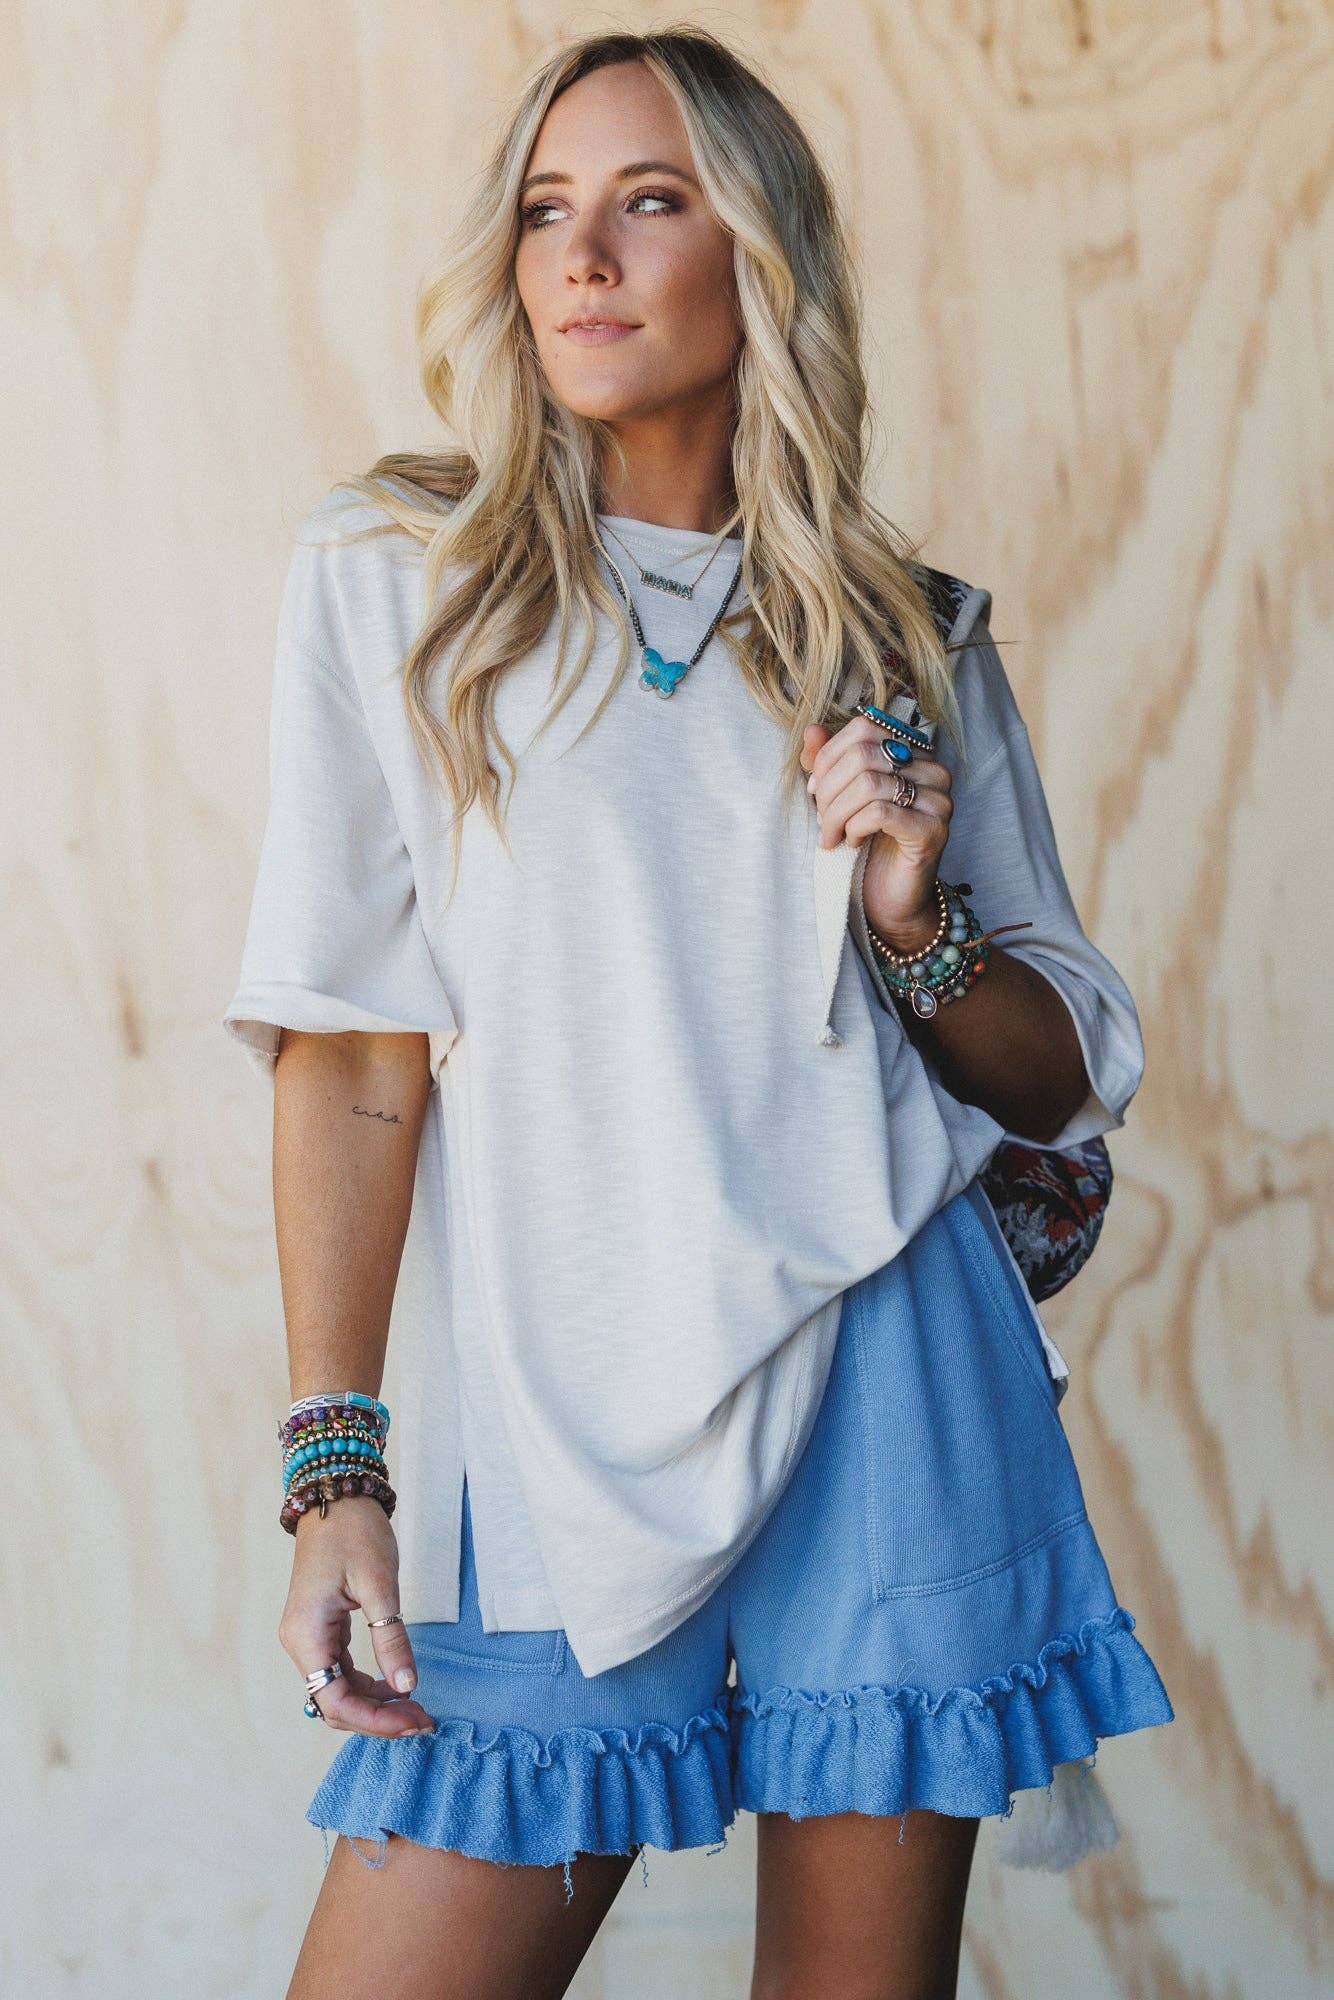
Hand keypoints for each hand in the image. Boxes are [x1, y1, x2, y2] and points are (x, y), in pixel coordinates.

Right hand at [279, 1496, 436, 1736]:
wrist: (337, 1497)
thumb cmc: (354, 1532)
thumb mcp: (379, 1584)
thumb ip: (391, 1637)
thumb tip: (407, 1686)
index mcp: (306, 1635)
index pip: (335, 1701)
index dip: (375, 1720)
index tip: (414, 1720)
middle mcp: (301, 1643)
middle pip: (335, 1704)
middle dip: (378, 1718)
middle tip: (423, 1720)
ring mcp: (309, 1637)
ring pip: (339, 1691)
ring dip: (375, 1705)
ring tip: (416, 1708)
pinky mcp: (322, 1630)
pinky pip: (342, 1672)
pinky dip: (369, 1685)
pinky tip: (398, 1685)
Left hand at [800, 719, 953, 945]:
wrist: (890, 899)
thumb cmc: (868, 845)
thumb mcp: (841, 797)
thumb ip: (828, 763)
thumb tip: (811, 730)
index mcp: (914, 753)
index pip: (863, 729)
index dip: (828, 758)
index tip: (813, 791)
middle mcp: (933, 771)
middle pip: (862, 755)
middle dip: (829, 791)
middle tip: (821, 821)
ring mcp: (938, 800)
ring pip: (867, 784)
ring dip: (836, 814)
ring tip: (832, 835)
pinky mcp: (933, 830)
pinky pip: (879, 813)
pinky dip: (854, 827)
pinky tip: (852, 842)